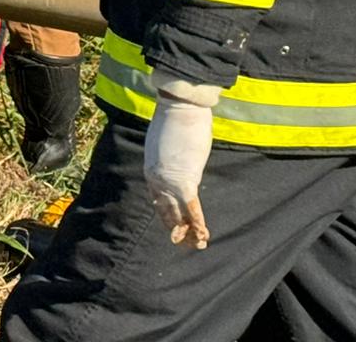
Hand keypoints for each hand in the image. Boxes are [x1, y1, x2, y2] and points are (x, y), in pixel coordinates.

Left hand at [143, 79, 217, 249]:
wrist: (179, 109)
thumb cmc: (176, 117)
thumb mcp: (168, 138)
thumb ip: (171, 152)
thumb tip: (179, 149)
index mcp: (152, 167)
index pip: (157, 196)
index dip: (165, 212)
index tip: (172, 223)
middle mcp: (157, 178)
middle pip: (166, 208)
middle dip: (174, 227)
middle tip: (179, 241)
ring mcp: (169, 181)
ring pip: (179, 213)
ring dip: (187, 231)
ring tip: (194, 245)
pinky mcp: (185, 181)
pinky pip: (192, 208)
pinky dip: (197, 223)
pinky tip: (203, 235)